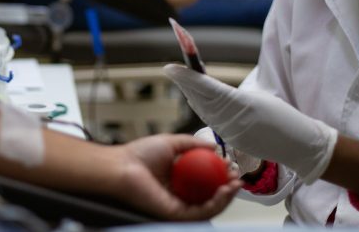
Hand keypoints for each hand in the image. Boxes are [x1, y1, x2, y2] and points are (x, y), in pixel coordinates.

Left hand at [116, 134, 240, 220]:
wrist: (122, 167)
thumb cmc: (139, 155)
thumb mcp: (172, 143)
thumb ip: (193, 144)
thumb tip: (214, 146)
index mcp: (180, 179)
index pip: (206, 180)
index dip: (221, 174)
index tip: (230, 164)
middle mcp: (180, 194)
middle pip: (211, 195)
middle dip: (228, 188)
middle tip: (237, 176)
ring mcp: (178, 206)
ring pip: (209, 207)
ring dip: (226, 197)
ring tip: (235, 184)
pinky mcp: (175, 214)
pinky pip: (200, 212)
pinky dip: (215, 203)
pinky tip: (223, 191)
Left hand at [164, 65, 337, 183]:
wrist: (297, 144)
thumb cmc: (282, 115)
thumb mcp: (259, 97)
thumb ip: (233, 94)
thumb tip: (212, 89)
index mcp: (240, 103)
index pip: (206, 87)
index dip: (186, 77)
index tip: (169, 67)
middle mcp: (231, 119)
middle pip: (199, 98)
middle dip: (184, 83)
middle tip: (172, 69)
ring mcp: (229, 133)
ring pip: (202, 110)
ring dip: (190, 94)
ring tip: (180, 78)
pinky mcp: (230, 141)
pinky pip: (210, 121)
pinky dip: (201, 107)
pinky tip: (194, 97)